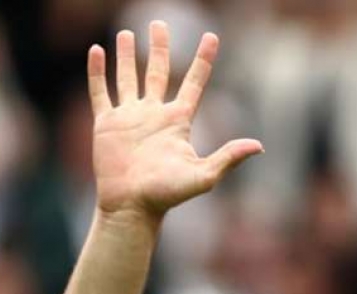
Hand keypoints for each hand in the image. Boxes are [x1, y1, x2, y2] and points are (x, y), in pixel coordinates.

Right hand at [88, 22, 263, 219]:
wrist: (132, 207)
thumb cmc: (167, 195)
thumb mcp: (203, 175)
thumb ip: (228, 157)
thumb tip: (259, 146)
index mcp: (178, 121)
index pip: (193, 82)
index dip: (203, 60)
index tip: (211, 36)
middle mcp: (153, 114)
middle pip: (157, 71)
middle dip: (158, 47)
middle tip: (159, 22)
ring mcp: (129, 117)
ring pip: (127, 77)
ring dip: (126, 55)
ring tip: (126, 33)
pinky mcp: (106, 124)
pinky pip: (101, 92)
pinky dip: (97, 71)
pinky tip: (97, 51)